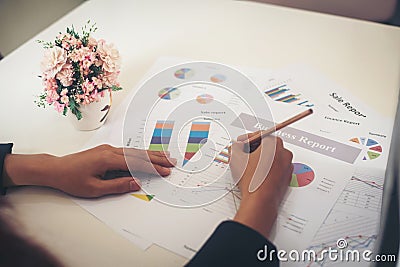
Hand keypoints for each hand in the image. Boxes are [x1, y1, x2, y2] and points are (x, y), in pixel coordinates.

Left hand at [2, 144, 175, 197]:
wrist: (56, 169)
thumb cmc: (72, 179)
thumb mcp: (94, 188)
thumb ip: (117, 185)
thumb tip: (136, 183)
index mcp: (108, 159)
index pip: (136, 163)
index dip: (153, 167)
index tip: (165, 171)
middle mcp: (110, 150)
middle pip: (139, 154)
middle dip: (157, 158)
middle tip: (172, 161)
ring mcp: (108, 149)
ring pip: (134, 151)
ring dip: (151, 154)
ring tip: (165, 156)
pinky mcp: (106, 150)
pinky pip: (128, 151)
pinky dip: (140, 153)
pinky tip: (147, 155)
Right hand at [230, 132, 292, 237]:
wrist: (261, 201)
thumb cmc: (253, 180)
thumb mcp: (236, 158)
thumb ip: (235, 147)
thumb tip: (236, 146)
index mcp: (274, 144)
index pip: (260, 134)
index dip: (247, 138)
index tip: (241, 142)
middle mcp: (284, 153)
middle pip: (268, 145)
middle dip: (255, 148)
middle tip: (244, 153)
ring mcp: (287, 166)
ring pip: (273, 157)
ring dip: (261, 159)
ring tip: (249, 166)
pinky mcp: (286, 178)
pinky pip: (276, 168)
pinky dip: (267, 169)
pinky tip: (256, 174)